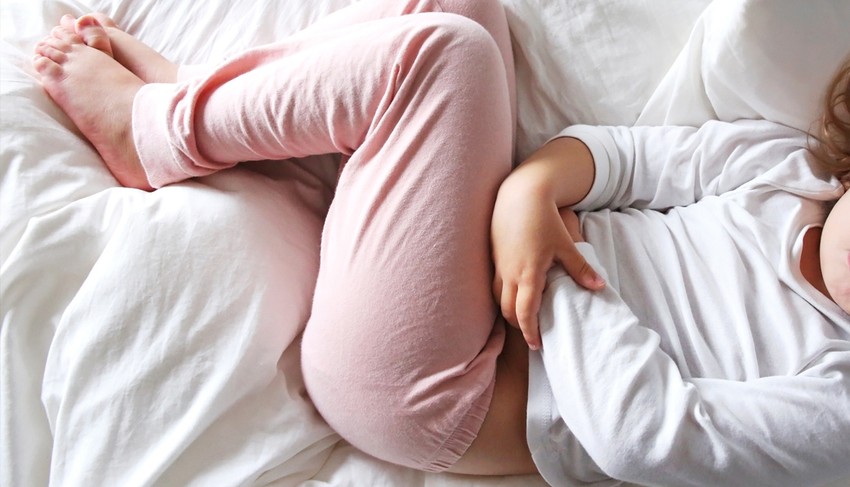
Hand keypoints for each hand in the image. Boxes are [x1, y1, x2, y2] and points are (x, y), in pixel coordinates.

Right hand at [491, 186, 603, 349]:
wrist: (519, 194)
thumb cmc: (544, 218)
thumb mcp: (565, 244)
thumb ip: (580, 268)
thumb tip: (599, 288)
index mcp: (528, 274)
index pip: (525, 313)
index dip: (530, 332)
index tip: (537, 345)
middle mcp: (510, 273)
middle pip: (507, 311)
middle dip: (518, 325)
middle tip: (530, 334)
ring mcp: (499, 265)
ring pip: (498, 298)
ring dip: (508, 310)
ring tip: (521, 316)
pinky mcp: (494, 256)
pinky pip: (495, 283)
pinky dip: (503, 295)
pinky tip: (513, 292)